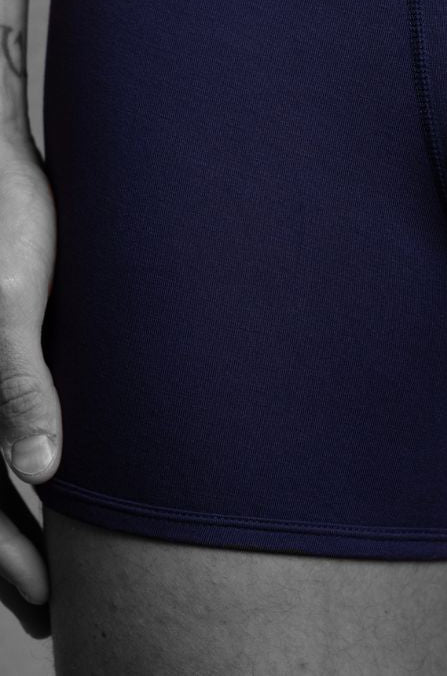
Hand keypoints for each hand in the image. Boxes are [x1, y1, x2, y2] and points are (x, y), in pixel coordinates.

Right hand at [0, 133, 57, 640]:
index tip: (50, 605)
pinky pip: (5, 418)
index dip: (8, 563)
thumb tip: (41, 473)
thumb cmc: (2, 220)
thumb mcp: (7, 303)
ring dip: (21, 519)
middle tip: (56, 607)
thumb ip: (18, 387)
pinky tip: (56, 476)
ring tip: (60, 562)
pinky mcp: (2, 343)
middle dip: (13, 557)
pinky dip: (26, 457)